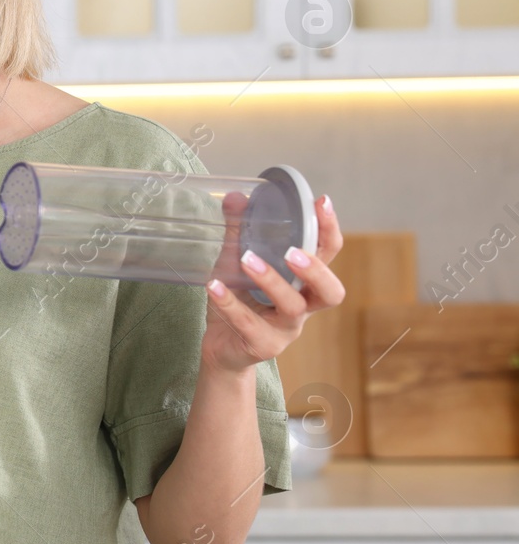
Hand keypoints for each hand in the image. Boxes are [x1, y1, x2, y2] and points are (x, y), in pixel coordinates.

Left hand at [200, 193, 344, 373]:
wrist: (221, 348)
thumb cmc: (238, 301)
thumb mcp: (236, 264)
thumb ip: (239, 233)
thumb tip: (236, 195)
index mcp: (303, 284)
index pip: (328, 256)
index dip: (329, 231)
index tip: (321, 203)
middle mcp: (303, 308)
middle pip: (330, 292)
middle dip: (316, 269)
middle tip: (293, 250)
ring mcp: (285, 331)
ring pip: (292, 308)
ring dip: (271, 280)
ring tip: (247, 260)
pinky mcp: (262, 346)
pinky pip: (248, 324)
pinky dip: (230, 303)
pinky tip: (214, 285)